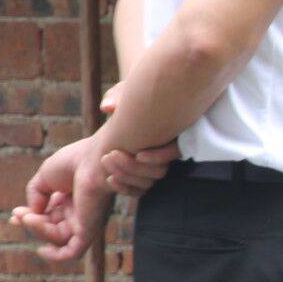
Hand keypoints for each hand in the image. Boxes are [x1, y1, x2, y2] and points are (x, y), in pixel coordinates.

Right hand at [10, 136, 115, 263]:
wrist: (94, 159)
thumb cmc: (74, 162)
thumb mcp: (45, 176)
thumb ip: (35, 194)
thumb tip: (32, 213)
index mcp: (71, 197)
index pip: (49, 215)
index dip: (30, 218)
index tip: (14, 216)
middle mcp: (79, 211)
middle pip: (51, 227)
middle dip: (31, 223)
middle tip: (18, 215)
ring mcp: (85, 221)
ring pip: (57, 238)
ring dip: (38, 230)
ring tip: (29, 218)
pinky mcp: (89, 229)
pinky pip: (74, 251)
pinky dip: (58, 256)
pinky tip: (42, 250)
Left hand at [94, 86, 180, 200]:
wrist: (136, 106)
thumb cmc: (136, 94)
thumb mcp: (128, 90)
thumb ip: (118, 95)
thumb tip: (107, 107)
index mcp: (175, 132)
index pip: (177, 151)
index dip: (159, 156)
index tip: (139, 153)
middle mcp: (169, 151)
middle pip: (161, 170)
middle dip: (134, 167)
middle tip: (111, 155)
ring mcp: (157, 165)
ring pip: (149, 182)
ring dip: (126, 175)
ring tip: (105, 160)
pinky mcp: (144, 176)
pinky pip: (140, 191)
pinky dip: (125, 188)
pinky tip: (109, 179)